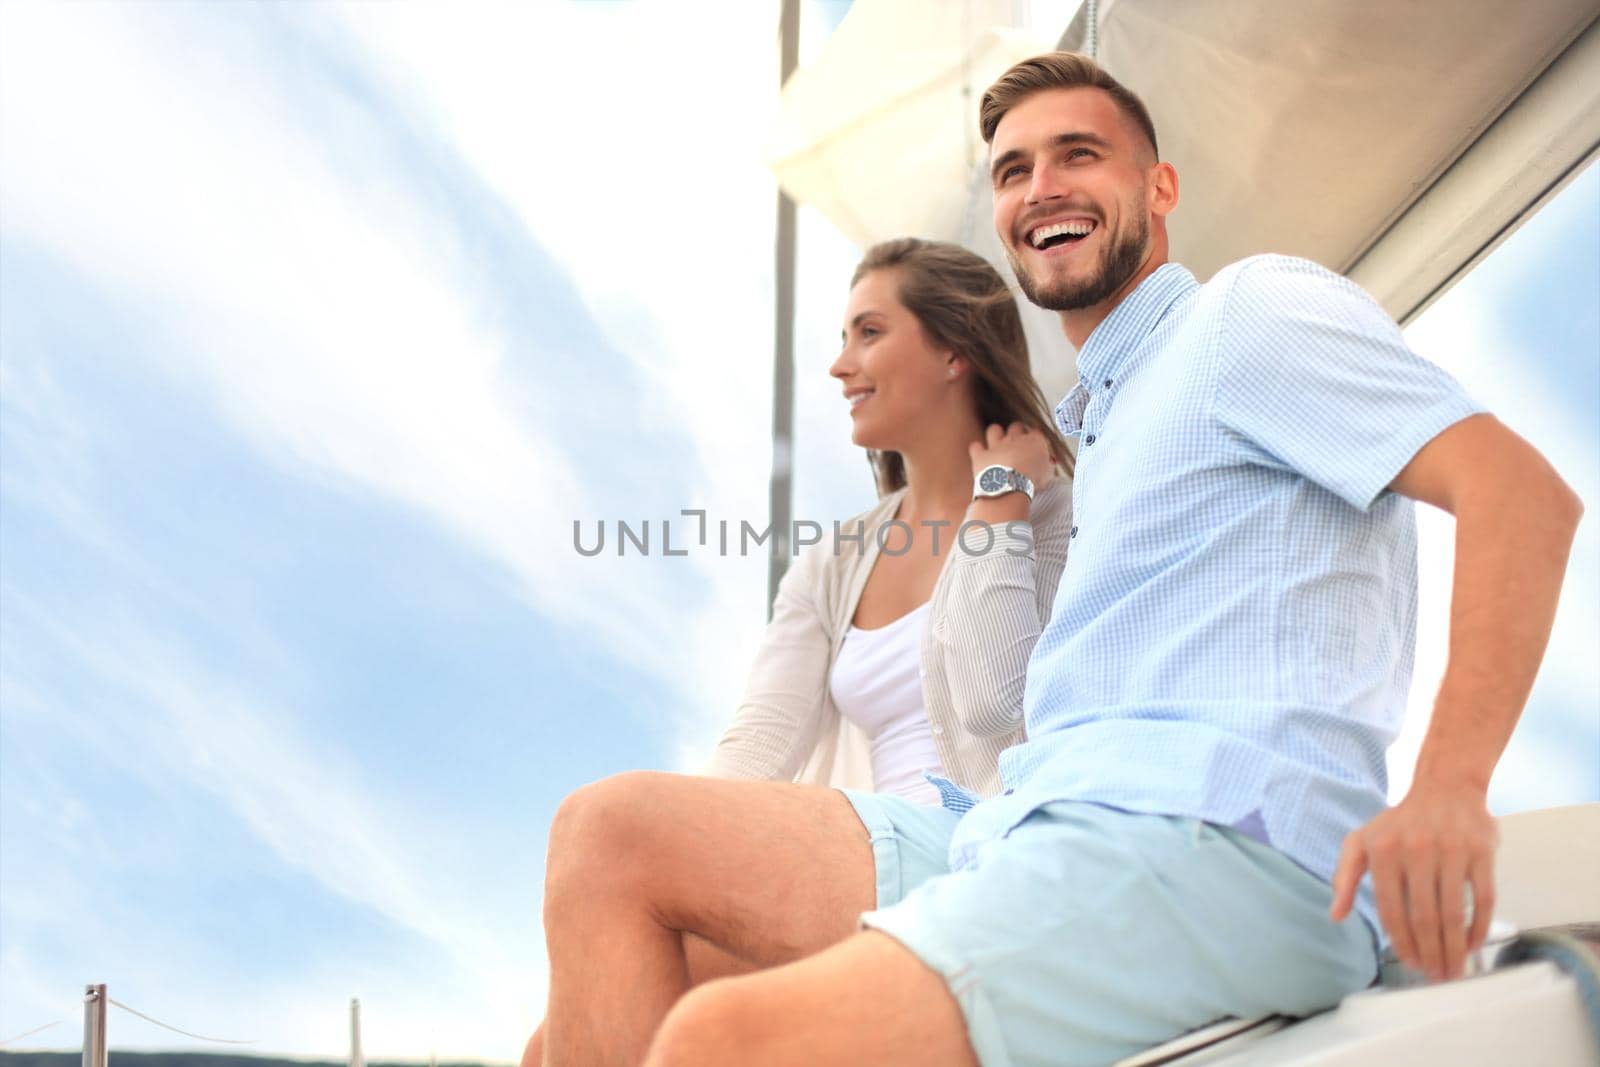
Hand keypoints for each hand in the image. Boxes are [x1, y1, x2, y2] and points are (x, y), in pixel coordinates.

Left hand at [969, 422, 1055, 489]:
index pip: (1036, 432)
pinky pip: (976, 446)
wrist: (1009, 486)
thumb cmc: (1031, 482)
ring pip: (994, 430)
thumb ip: (1048, 464)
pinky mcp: (981, 455)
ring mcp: (996, 446)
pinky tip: (980, 454)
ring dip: (995, 435)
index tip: (1035, 446)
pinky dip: (977, 449)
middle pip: (1016, 426)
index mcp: (1033, 441)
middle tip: (1018, 442)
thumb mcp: (1048, 474)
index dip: (1035, 439)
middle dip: (1017, 431)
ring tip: (998, 443)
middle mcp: (1014, 439)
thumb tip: (1049, 462)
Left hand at [1329, 782, 1497, 980]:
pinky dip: (1480, 926)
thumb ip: (1344, 876)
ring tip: (1455, 969)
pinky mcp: (1481, 851)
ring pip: (1453, 912)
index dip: (1401, 942)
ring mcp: (1451, 850)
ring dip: (1454, 948)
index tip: (1411, 964)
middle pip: (1423, 916)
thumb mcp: (1361, 841)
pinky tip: (1473, 944)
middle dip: (1430, 953)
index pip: (1391, 909)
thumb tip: (1335, 915)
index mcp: (1383, 851)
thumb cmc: (1400, 822)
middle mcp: (1415, 850)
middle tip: (1436, 977)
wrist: (1445, 787)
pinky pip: (1484, 898)